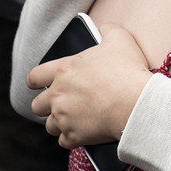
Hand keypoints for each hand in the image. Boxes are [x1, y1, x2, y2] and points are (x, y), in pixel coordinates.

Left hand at [28, 24, 152, 147]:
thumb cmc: (128, 70)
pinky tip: (85, 132)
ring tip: (76, 119)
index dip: (36, 82)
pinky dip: (73, 137)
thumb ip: (108, 30)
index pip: (35, 77)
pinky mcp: (74, 135)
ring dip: (60, 123)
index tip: (40, 85)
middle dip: (48, 105)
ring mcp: (64, 117)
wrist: (136, 102)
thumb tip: (104, 28)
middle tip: (63, 104)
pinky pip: (65, 141)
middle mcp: (57, 95)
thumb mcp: (120, 39)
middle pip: (37, 105)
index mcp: (64, 71)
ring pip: (50, 125)